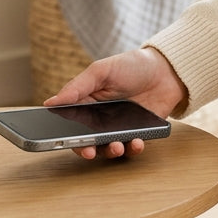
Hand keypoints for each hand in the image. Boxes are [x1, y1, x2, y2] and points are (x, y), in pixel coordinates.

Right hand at [44, 46, 188, 158]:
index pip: (70, 125)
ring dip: (111, 151)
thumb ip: (78, 86)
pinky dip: (133, 148)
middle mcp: (100, 119)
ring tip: (116, 146)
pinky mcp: (138, 133)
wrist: (167, 69)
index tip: (64, 142)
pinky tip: (136, 142)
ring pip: (108, 148)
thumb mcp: (102, 70)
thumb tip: (50, 102)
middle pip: (87, 141)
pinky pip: (131, 147)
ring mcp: (119, 128)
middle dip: (88, 149)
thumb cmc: (132, 65)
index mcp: (86, 104)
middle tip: (91, 151)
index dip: (65, 136)